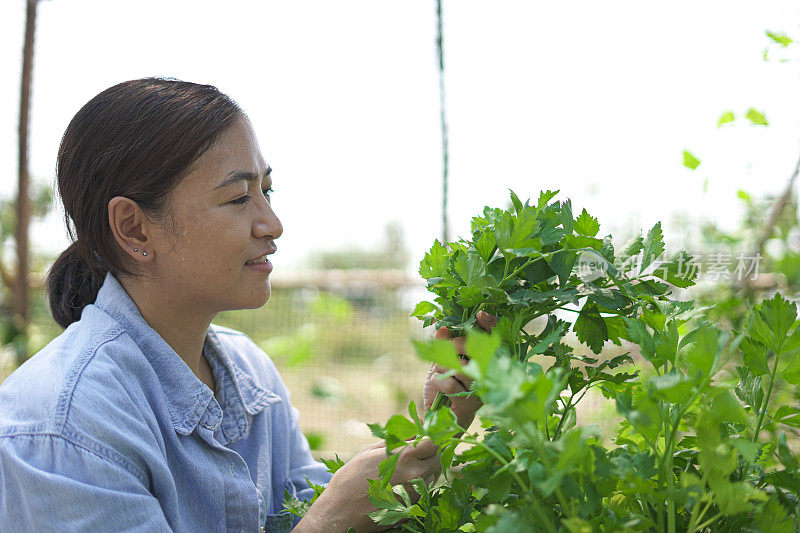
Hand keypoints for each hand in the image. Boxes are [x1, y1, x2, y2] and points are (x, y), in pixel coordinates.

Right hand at [296, 439, 440, 531]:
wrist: (340, 512)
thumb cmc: (351, 478)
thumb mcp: (371, 451)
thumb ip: (397, 437)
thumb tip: (417, 423)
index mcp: (404, 457)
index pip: (433, 442)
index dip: (428, 439)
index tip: (420, 440)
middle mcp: (414, 475)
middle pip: (436, 459)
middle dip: (428, 455)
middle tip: (411, 455)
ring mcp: (415, 494)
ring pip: (433, 476)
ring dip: (424, 471)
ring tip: (401, 471)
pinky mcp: (413, 508)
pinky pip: (425, 492)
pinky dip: (418, 486)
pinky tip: (399, 485)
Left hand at [422, 310, 497, 428]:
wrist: (440, 419)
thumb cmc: (444, 389)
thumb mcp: (441, 364)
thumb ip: (443, 347)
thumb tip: (442, 329)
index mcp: (485, 362)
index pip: (493, 339)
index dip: (490, 324)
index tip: (480, 314)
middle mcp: (489, 375)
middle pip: (474, 348)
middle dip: (455, 344)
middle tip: (444, 352)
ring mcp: (481, 389)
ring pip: (459, 365)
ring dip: (442, 366)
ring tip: (439, 374)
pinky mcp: (470, 403)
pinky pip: (451, 382)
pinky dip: (438, 380)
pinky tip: (436, 383)